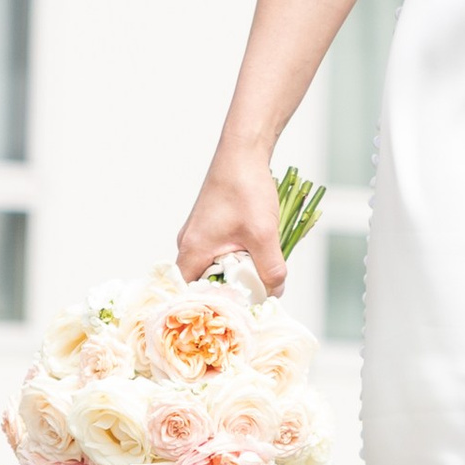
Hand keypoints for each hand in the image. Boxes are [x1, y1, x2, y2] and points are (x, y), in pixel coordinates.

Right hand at [177, 148, 288, 294]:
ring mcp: (200, 234)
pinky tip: (257, 253)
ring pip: (217, 267)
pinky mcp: (212, 227)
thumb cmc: (246, 188)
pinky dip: (239, 257)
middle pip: (205, 282)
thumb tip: (275, 292)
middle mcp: (190, 244)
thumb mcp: (264, 235)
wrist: (244, 153)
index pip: (190, 293)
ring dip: (238, 272)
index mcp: (192, 250)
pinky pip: (222, 252)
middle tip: (254, 295)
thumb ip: (270, 269)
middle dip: (231, 290)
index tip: (235, 312)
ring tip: (258, 272)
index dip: (212, 305)